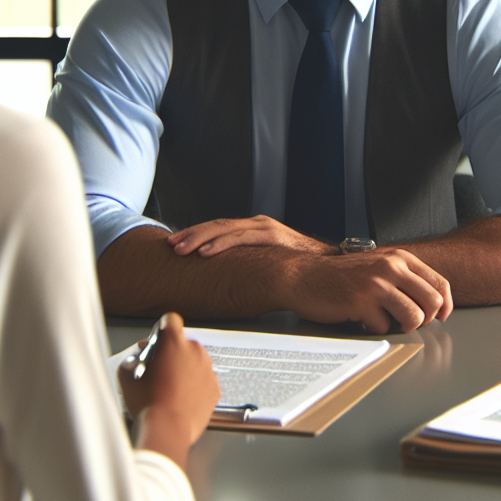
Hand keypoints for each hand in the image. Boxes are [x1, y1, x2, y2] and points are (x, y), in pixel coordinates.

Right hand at [119, 313, 219, 455]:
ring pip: (195, 362)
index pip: (170, 320)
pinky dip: (195, 387)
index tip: (156, 342)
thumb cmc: (148, 403)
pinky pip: (204, 381)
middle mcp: (195, 351)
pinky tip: (181, 399)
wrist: (167, 430)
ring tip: (168, 389)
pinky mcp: (214, 388)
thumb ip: (132, 360)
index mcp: (173, 342)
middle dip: (171, 354)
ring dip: (184, 370)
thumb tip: (135, 361)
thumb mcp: (126, 376)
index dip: (161, 330)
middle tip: (158, 371)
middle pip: (183, 344)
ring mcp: (208, 369)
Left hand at [168, 215, 332, 256]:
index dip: (195, 234)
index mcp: (254, 228)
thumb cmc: (299, 264)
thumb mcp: (269, 260)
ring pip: (225, 229)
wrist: (329, 263)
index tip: (176, 243)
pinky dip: (220, 244)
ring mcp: (265, 228)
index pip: (218, 228)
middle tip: (170, 245)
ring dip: (199, 239)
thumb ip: (251, 262)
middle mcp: (258, 224)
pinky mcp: (273, 237)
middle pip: (217, 225)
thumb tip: (227, 275)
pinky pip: (241, 239)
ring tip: (181, 249)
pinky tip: (206, 252)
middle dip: (191, 234)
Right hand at [281, 249, 452, 333]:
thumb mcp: (378, 267)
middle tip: (408, 322)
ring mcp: (377, 284)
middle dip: (426, 319)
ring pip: (415, 317)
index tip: (440, 318)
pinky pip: (385, 328)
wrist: (304, 276)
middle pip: (433, 302)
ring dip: (402, 327)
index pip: (440, 283)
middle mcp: (391, 267)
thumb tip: (434, 304)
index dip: (445, 306)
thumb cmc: (342, 277)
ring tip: (385, 321)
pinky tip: (361, 319)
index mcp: (399, 258)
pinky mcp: (362, 302)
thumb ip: (403, 278)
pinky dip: (375, 329)